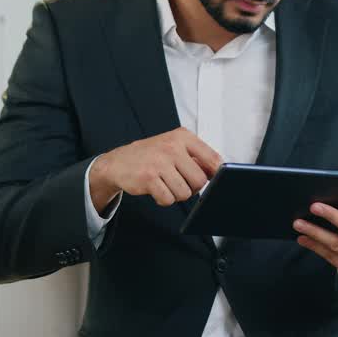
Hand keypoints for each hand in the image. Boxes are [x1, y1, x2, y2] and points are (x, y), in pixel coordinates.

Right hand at [88, 128, 221, 211]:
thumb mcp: (175, 147)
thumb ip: (197, 157)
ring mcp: (160, 162)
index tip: (213, 179)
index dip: (216, 174)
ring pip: (185, 193)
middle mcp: (172, 147)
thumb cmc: (151, 155)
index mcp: (183, 137)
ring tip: (166, 184)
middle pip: (200, 181)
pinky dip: (163, 199)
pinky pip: (168, 199)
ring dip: (176, 194)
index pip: (213, 159)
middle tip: (179, 181)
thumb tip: (219, 172)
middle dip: (192, 187)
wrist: (118, 162)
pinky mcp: (148, 178)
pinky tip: (156, 189)